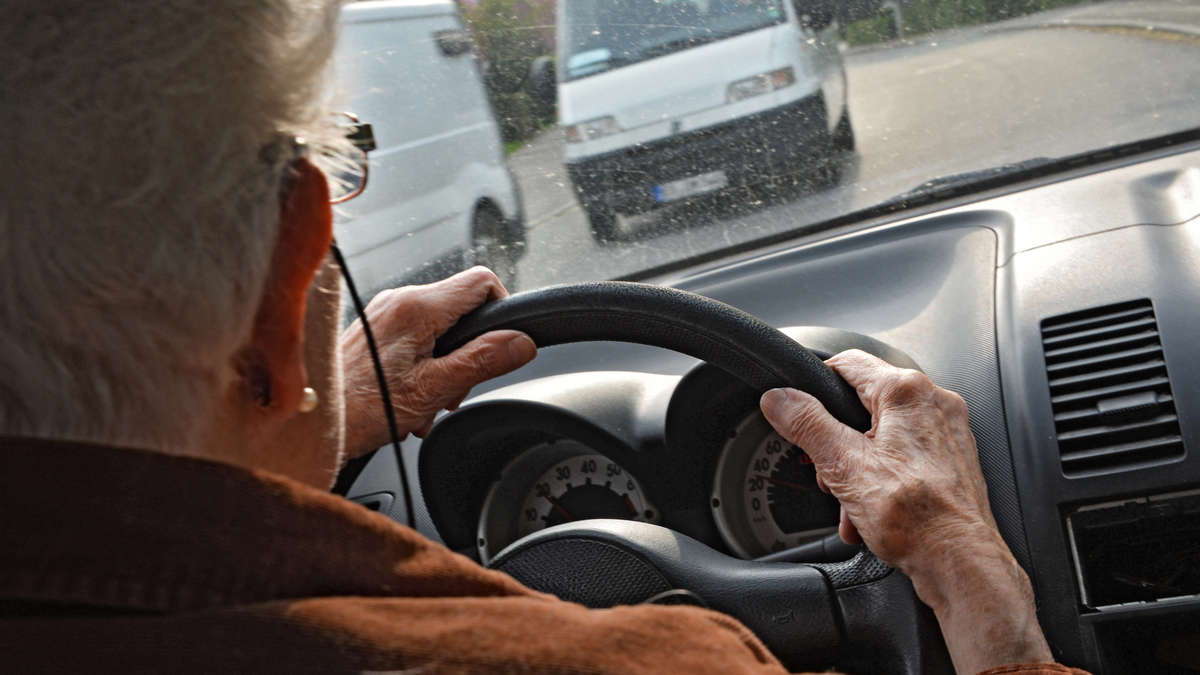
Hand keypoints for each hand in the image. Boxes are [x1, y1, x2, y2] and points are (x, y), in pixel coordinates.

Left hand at [340, 267, 535, 455]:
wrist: (309, 421)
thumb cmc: (359, 408)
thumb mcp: (434, 389)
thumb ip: (483, 361)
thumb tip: (521, 343)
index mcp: (417, 307)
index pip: (482, 282)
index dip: (502, 311)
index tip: (500, 345)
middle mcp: (399, 300)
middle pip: (463, 309)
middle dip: (470, 351)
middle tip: (454, 390)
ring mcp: (384, 313)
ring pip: (440, 327)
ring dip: (445, 366)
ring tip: (427, 402)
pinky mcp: (375, 330)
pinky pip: (416, 338)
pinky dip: (423, 367)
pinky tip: (410, 399)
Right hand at [760, 349, 1051, 673]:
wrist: (962, 562)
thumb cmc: (918, 518)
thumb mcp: (843, 465)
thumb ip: (806, 425)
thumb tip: (780, 399)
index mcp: (907, 392)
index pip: (847, 362)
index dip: (815, 385)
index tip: (797, 408)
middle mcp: (935, 403)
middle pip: (865, 405)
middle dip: (839, 442)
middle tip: (827, 471)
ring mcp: (949, 432)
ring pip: (885, 435)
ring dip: (859, 468)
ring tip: (852, 503)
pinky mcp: (954, 461)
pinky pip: (907, 458)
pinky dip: (885, 480)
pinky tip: (874, 512)